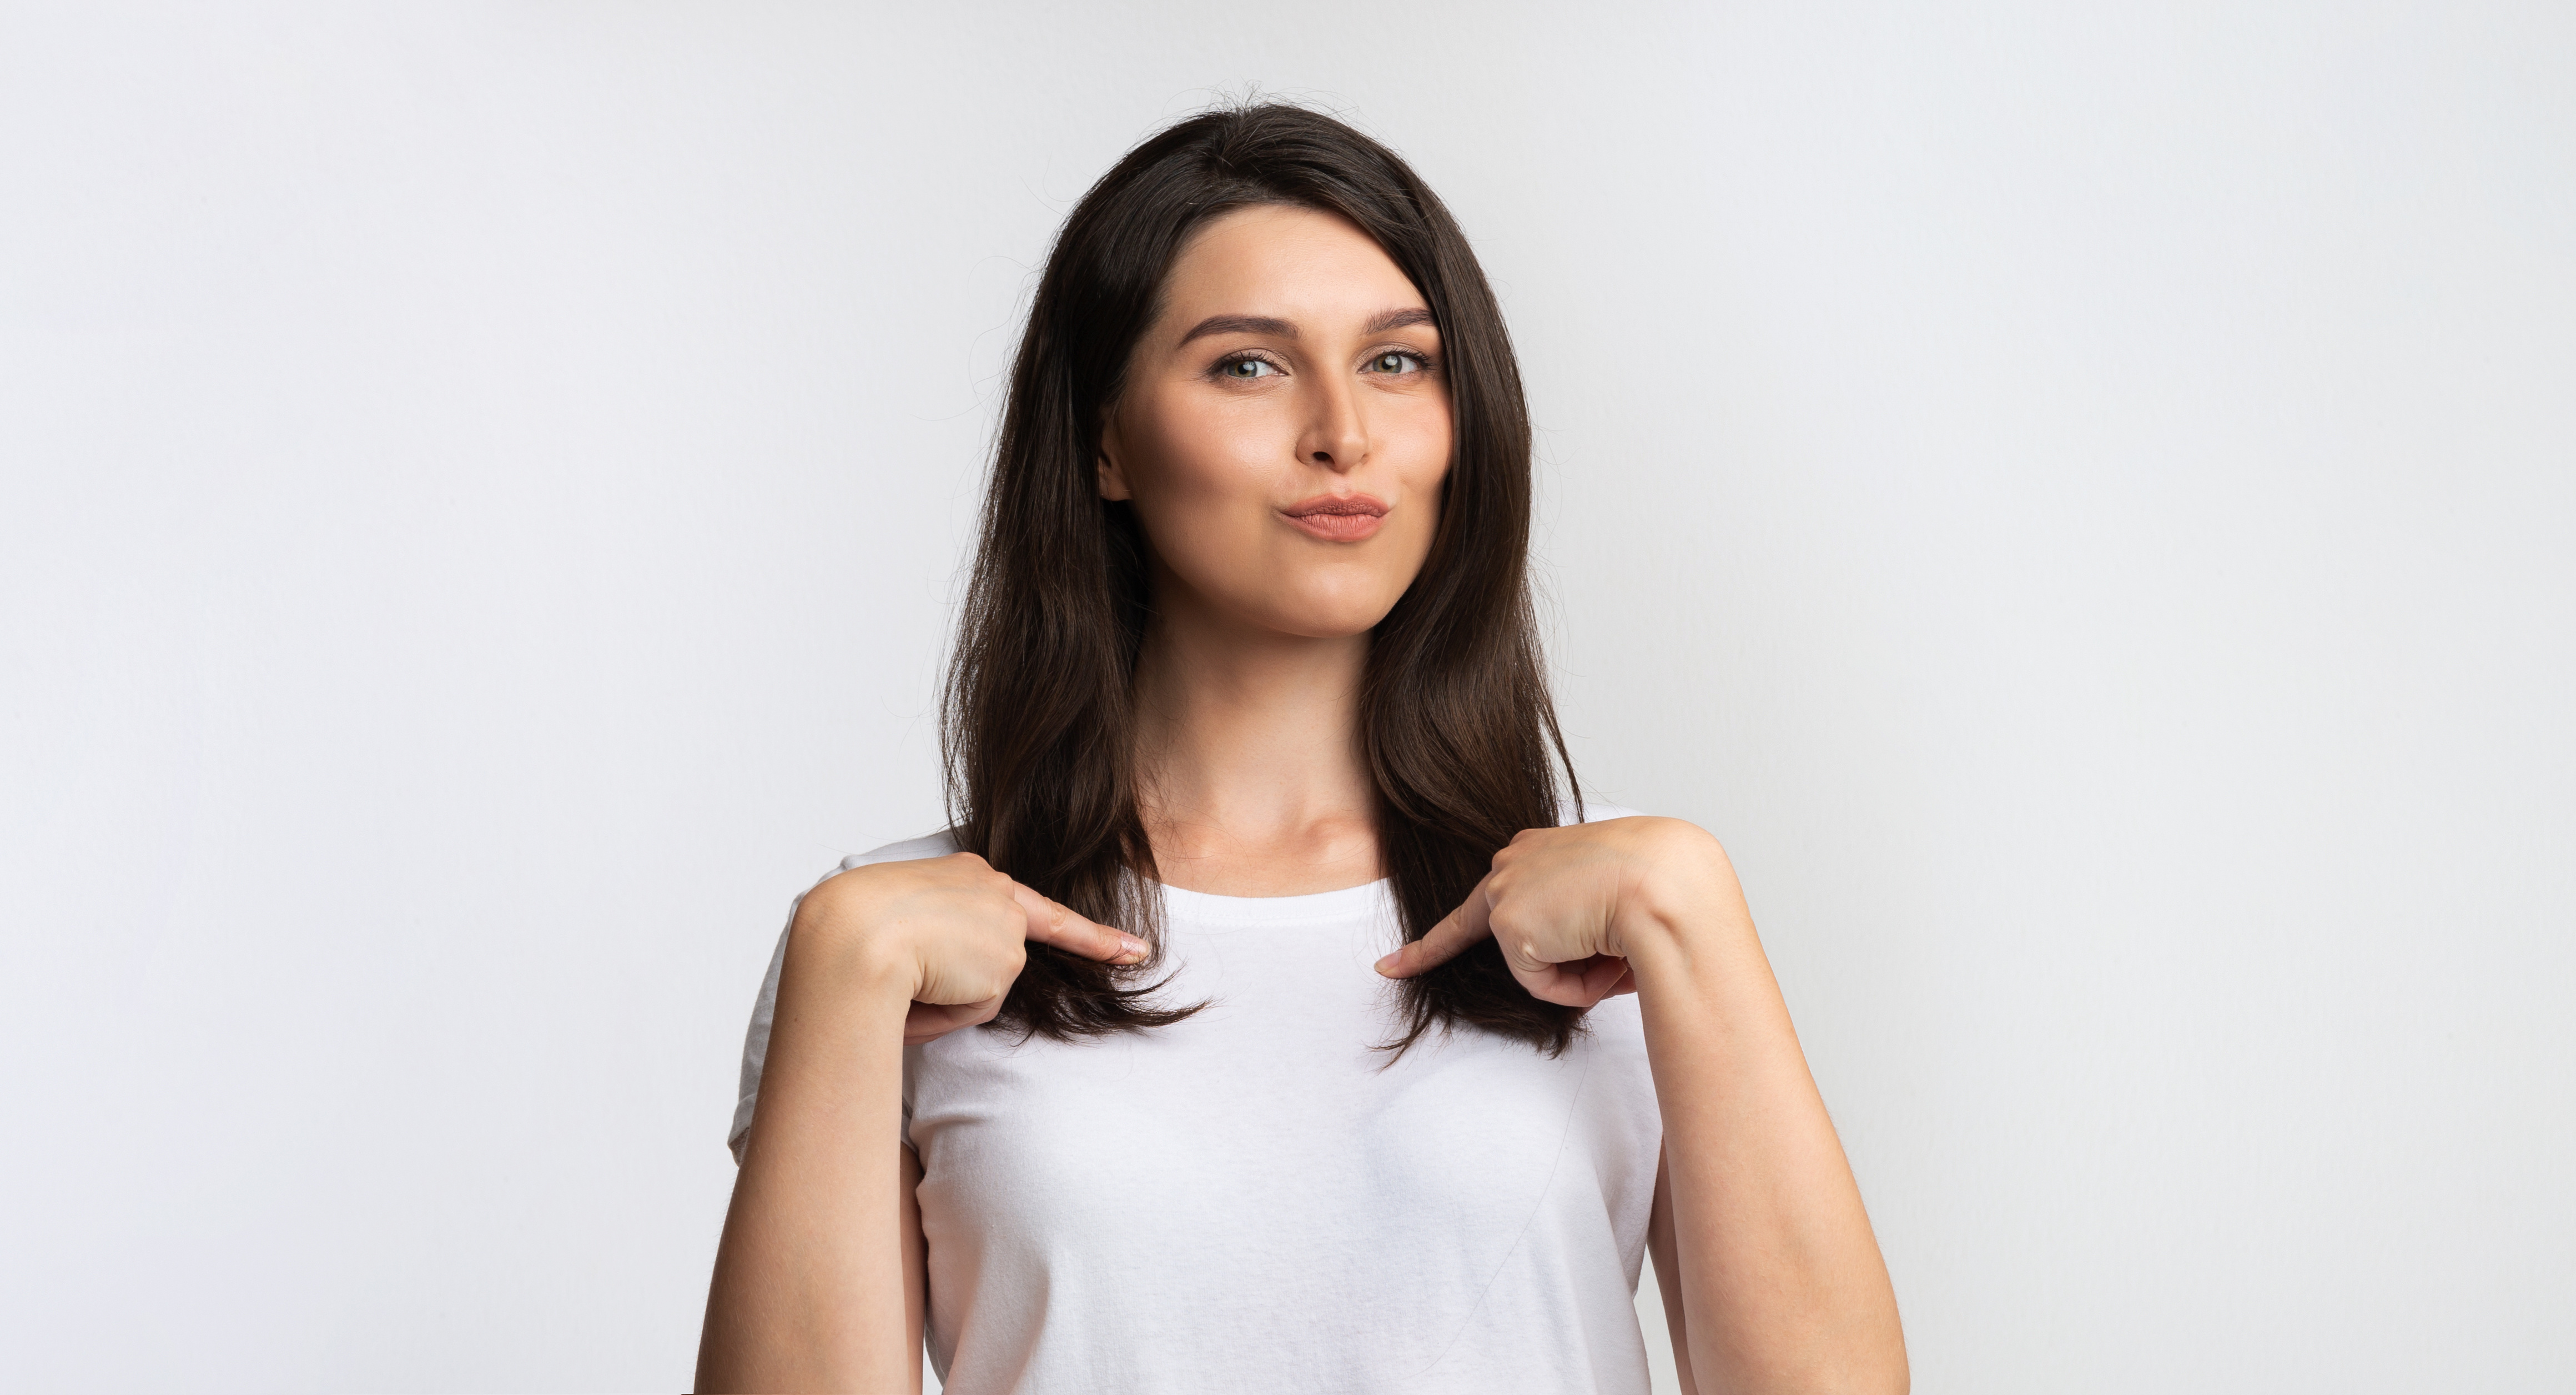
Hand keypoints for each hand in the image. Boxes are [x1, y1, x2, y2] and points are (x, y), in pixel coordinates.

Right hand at [793, 851, 1148, 1042]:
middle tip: (935, 974)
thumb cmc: (851, 930)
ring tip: (909, 974)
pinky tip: (924, 986)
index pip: (1036, 907)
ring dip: (948, 996)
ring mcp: (1006, 923)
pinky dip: (949, 1008)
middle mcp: (994, 889)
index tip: (1135, 951)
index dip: (1092, 935)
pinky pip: (977, 1005)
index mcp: (964, 874)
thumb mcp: (899, 923)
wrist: (851, 932)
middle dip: (972, 981)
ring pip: (984, 987)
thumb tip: (960, 982)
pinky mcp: (1007, 959)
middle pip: (999, 959)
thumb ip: (943, 944)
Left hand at [1372, 816, 1731, 1007]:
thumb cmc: (1663, 887)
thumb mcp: (1619, 901)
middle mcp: (1513, 861)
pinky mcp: (1507, 925)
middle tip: (1409, 976)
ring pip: (1533, 964)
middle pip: (1485, 928)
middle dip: (1479, 958)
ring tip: (1615, 947)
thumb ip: (1585, 933)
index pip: (1489, 891)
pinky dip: (1573, 985)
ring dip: (1577, 972)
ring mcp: (1506, 891)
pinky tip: (1600, 956)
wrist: (1667, 882)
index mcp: (1542, 849)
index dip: (1436, 938)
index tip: (1390, 964)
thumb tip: (1590, 972)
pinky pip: (1540, 984)